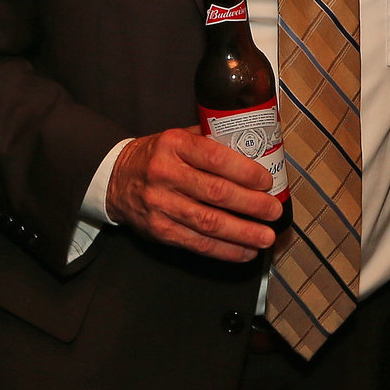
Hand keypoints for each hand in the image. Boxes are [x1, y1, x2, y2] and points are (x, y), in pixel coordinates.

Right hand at [107, 128, 281, 261]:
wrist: (116, 179)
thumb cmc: (156, 157)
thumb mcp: (178, 137)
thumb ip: (210, 141)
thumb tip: (253, 148)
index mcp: (174, 145)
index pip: (216, 158)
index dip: (245, 172)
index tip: (266, 181)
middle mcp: (166, 174)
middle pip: (216, 193)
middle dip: (251, 205)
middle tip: (274, 211)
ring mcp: (161, 205)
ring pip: (209, 223)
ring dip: (243, 233)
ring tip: (266, 237)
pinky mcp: (160, 231)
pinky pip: (198, 244)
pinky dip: (225, 250)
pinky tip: (245, 251)